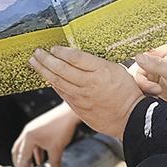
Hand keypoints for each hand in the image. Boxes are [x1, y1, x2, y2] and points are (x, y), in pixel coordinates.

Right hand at [12, 103, 81, 166]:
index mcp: (28, 137)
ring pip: (25, 146)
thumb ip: (55, 164)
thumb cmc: (62, 128)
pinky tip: (41, 160)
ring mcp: (32, 129)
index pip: (22, 156)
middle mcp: (27, 132)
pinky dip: (35, 152)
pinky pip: (33, 142)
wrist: (69, 113)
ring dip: (28, 157)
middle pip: (18, 150)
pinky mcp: (38, 128)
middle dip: (20, 162)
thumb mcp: (57, 149)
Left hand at [27, 47, 142, 137]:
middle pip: (61, 69)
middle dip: (46, 59)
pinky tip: (47, 78)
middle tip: (37, 52)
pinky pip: (62, 93)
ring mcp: (82, 97)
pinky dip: (53, 84)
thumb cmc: (127, 92)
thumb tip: (77, 56)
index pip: (75, 57)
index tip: (54, 47)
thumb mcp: (117, 69)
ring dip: (43, 70)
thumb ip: (97, 63)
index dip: (61, 51)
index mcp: (101, 71)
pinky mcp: (78, 108)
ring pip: (57, 82)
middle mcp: (89, 84)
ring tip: (35, 62)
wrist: (130, 119)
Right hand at [130, 43, 166, 112]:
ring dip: (143, 87)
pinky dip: (143, 93)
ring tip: (157, 93)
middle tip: (153, 88)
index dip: (132, 53)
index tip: (135, 66)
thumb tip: (138, 56)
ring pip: (136, 78)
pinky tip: (153, 97)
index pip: (141, 46)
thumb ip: (157, 64)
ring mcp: (153, 73)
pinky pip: (140, 88)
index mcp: (162, 49)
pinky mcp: (152, 85)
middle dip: (140, 79)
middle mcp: (155, 60)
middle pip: (135, 65)